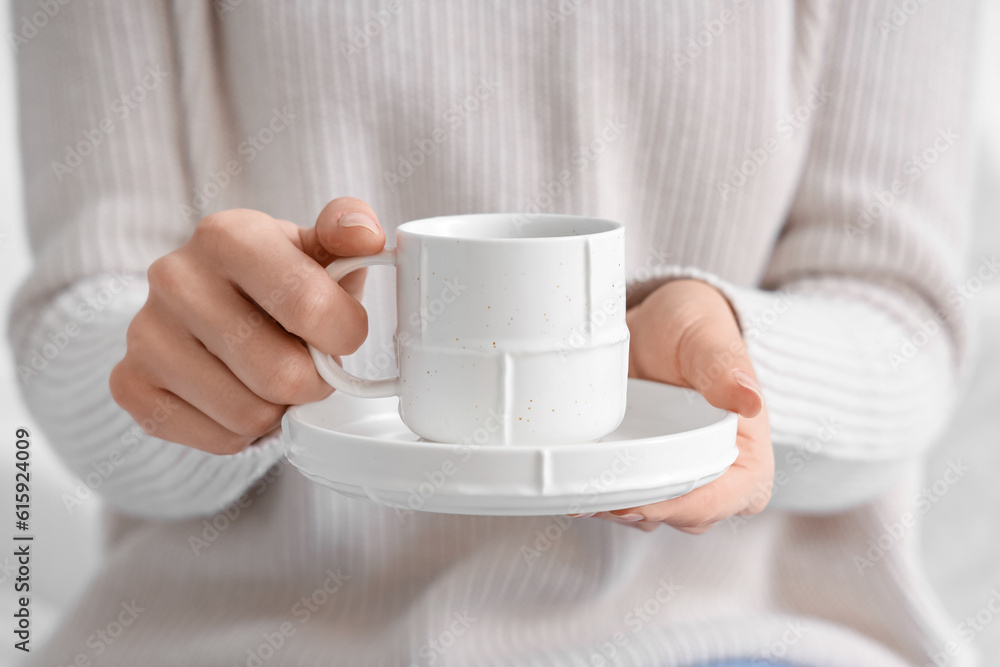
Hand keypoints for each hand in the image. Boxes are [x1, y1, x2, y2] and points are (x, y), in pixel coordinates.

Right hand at [109, 198, 385, 453]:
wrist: (210, 304)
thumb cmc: (277, 279)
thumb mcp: (318, 246)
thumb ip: (349, 228)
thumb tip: (367, 234)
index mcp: (227, 235)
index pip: (309, 306)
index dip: (345, 334)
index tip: (344, 332)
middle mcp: (174, 278)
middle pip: (281, 374)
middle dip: (314, 381)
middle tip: (310, 364)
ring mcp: (145, 333)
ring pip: (250, 415)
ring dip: (278, 408)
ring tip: (271, 377)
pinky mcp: (131, 384)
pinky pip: (218, 438)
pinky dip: (242, 431)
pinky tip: (238, 394)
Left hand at [584, 279, 772, 533]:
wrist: (654, 324)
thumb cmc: (693, 328)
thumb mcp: (709, 337)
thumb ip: (726, 366)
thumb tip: (750, 400)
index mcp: (747, 459)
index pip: (715, 502)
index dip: (674, 507)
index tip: (633, 499)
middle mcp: (715, 481)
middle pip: (677, 517)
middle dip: (635, 510)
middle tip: (592, 493)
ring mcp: (674, 480)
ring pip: (645, 516)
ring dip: (611, 505)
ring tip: (576, 486)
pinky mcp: (640, 475)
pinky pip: (621, 499)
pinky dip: (598, 493)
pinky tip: (570, 480)